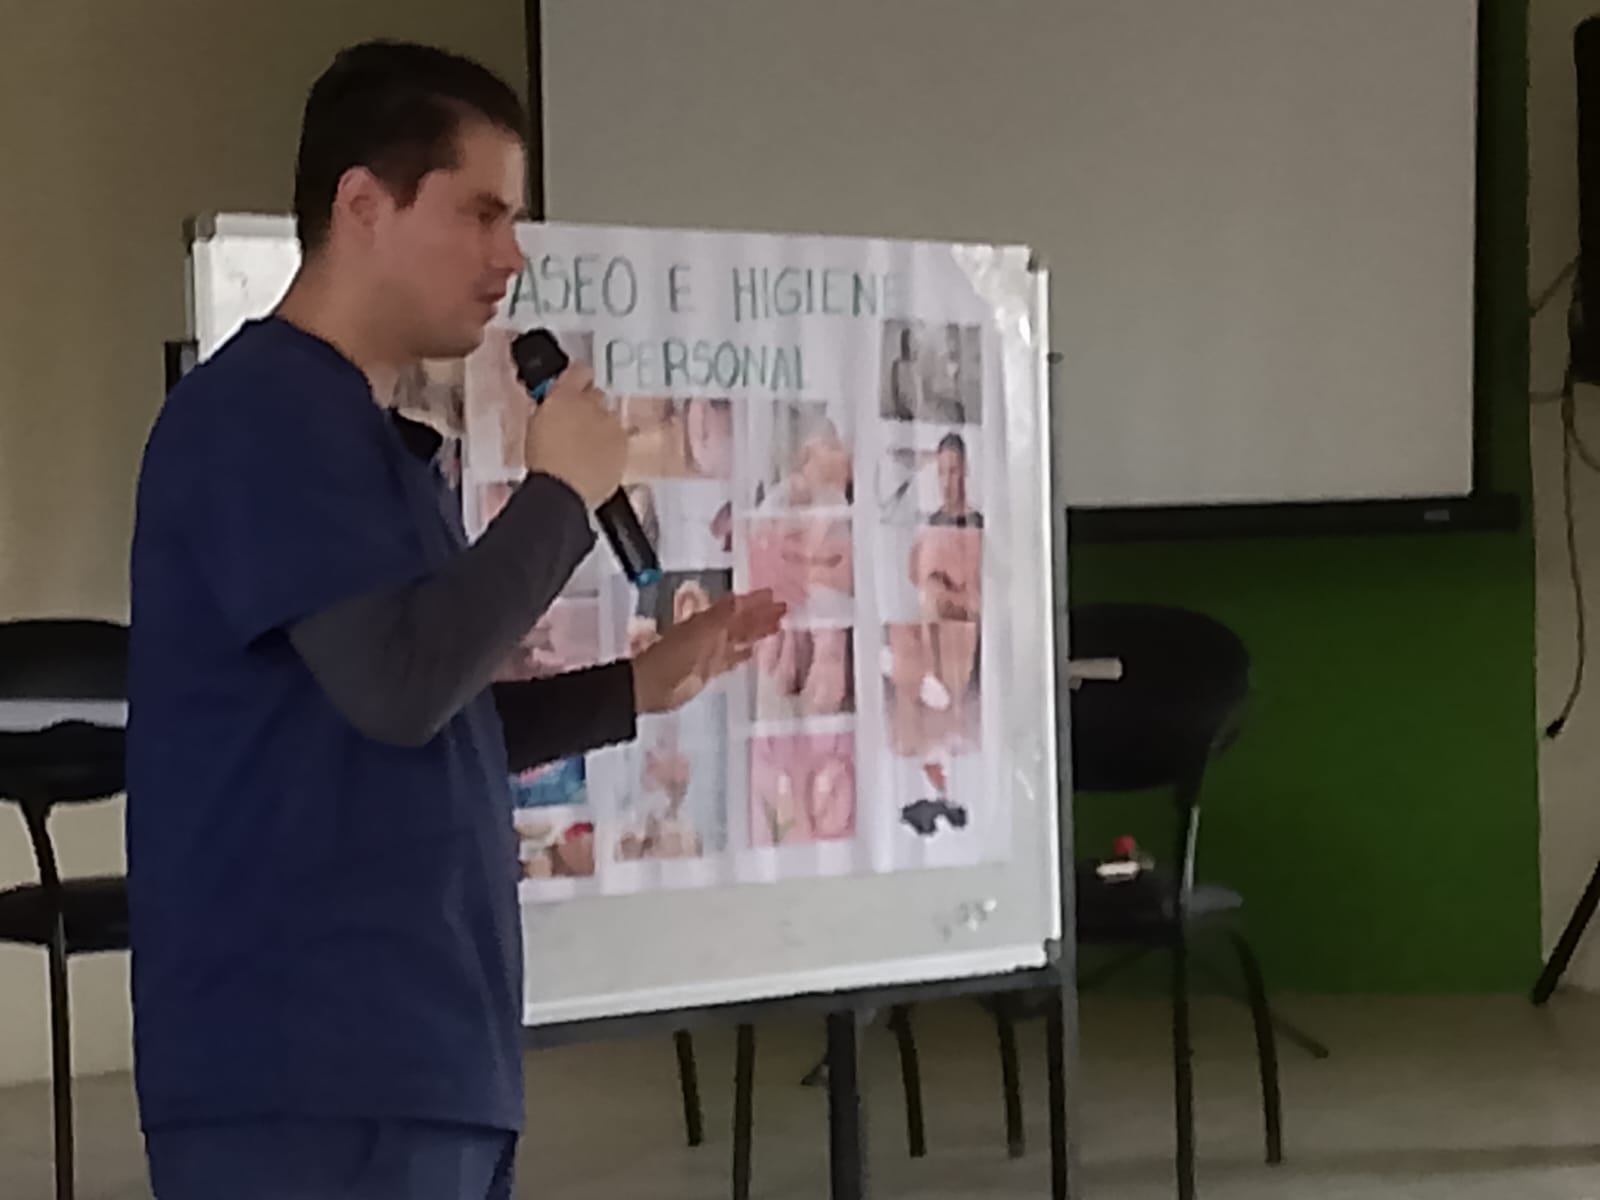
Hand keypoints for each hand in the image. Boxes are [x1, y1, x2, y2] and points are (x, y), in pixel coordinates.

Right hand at [524, 364, 626, 507]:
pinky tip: (597, 461)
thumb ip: (550, 408)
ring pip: (610, 418)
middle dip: (589, 406)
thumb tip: (555, 406)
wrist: (563, 491)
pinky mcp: (624, 445)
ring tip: (586, 450)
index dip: (577, 378)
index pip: (580, 371)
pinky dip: (612, 446)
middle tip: (576, 427)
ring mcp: (611, 424)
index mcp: (565, 395)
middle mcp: (593, 404)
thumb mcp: (536, 426)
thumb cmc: (542, 462)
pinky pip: (620, 439)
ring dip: (602, 428)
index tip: (575, 385)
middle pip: (597, 395)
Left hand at [633, 590, 786, 712]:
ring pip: (737, 639)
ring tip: (777, 627)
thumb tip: (741, 597)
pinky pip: (728, 659)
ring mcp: (708, 651)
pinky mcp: (707, 670)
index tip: (774, 595)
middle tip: (784, 610)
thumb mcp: (701, 634)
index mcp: (707, 621)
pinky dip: (741, 655)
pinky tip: (753, 653)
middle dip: (760, 615)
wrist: (650, 686)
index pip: (736, 607)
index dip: (754, 601)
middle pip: (739, 621)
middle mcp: (709, 633)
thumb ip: (722, 617)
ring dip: (755, 633)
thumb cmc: (676, 658)